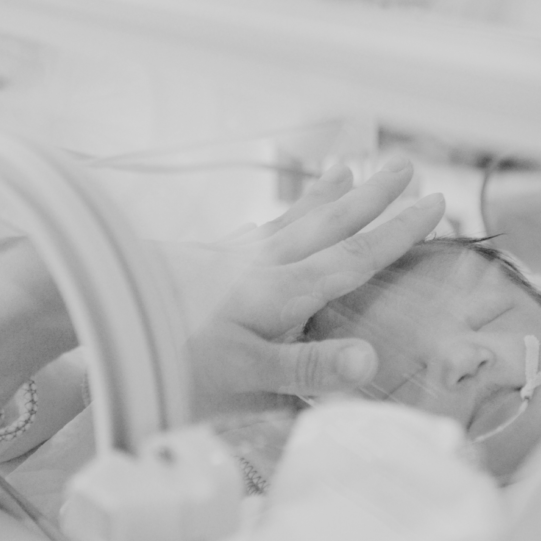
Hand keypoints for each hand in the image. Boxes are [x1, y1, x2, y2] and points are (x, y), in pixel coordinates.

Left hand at [162, 156, 443, 410]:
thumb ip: (308, 368)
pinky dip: (274, 218)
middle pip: (330, 223)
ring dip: (326, 195)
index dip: (398, 232)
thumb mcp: (244, 374)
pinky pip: (254, 230)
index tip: (435, 203)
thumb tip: (372, 361)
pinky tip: (270, 218)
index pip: (355, 256)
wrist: (104, 315)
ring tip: (347, 167)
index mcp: (285, 292)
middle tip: (406, 166)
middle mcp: (267, 264)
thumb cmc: (173, 354)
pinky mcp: (206, 262)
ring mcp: (235, 258)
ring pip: (294, 218)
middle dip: (373, 196)